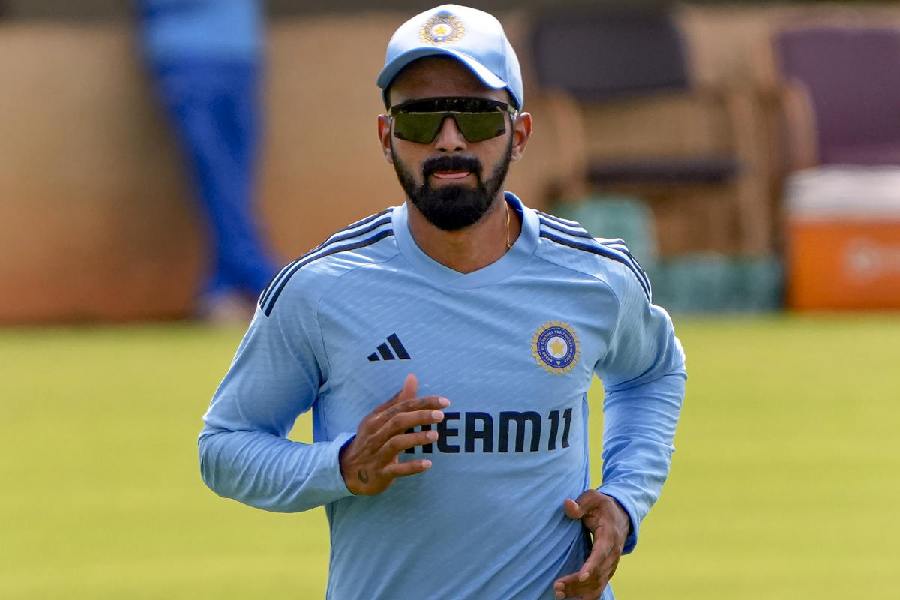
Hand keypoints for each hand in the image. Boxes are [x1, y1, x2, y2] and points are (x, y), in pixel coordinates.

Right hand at [339, 374, 447, 494]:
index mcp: (376, 420)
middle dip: (419, 416)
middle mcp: (375, 435)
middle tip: (440, 415)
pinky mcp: (380, 474)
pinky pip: (396, 470)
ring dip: (416, 438)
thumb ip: (398, 401)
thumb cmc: (369, 440)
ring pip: (396, 443)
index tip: (444, 402)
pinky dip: (412, 466)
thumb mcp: (379, 419)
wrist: (348, 471)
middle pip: (397, 422)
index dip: (422, 403)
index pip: (401, 407)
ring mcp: (377, 455)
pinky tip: (427, 464)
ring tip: (435, 435)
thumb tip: (412, 378)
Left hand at [553, 490, 629, 599]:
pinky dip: (586, 594)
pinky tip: (570, 598)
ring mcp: (611, 564)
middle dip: (577, 583)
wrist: (622, 514)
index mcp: (609, 536)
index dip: (591, 566)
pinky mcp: (607, 569)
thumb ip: (580, 504)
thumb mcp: (592, 498)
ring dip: (579, 591)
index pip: (601, 553)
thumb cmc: (602, 506)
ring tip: (558, 593)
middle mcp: (612, 553)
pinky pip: (599, 586)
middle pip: (597, 573)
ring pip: (598, 583)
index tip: (581, 576)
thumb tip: (568, 505)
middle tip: (557, 586)